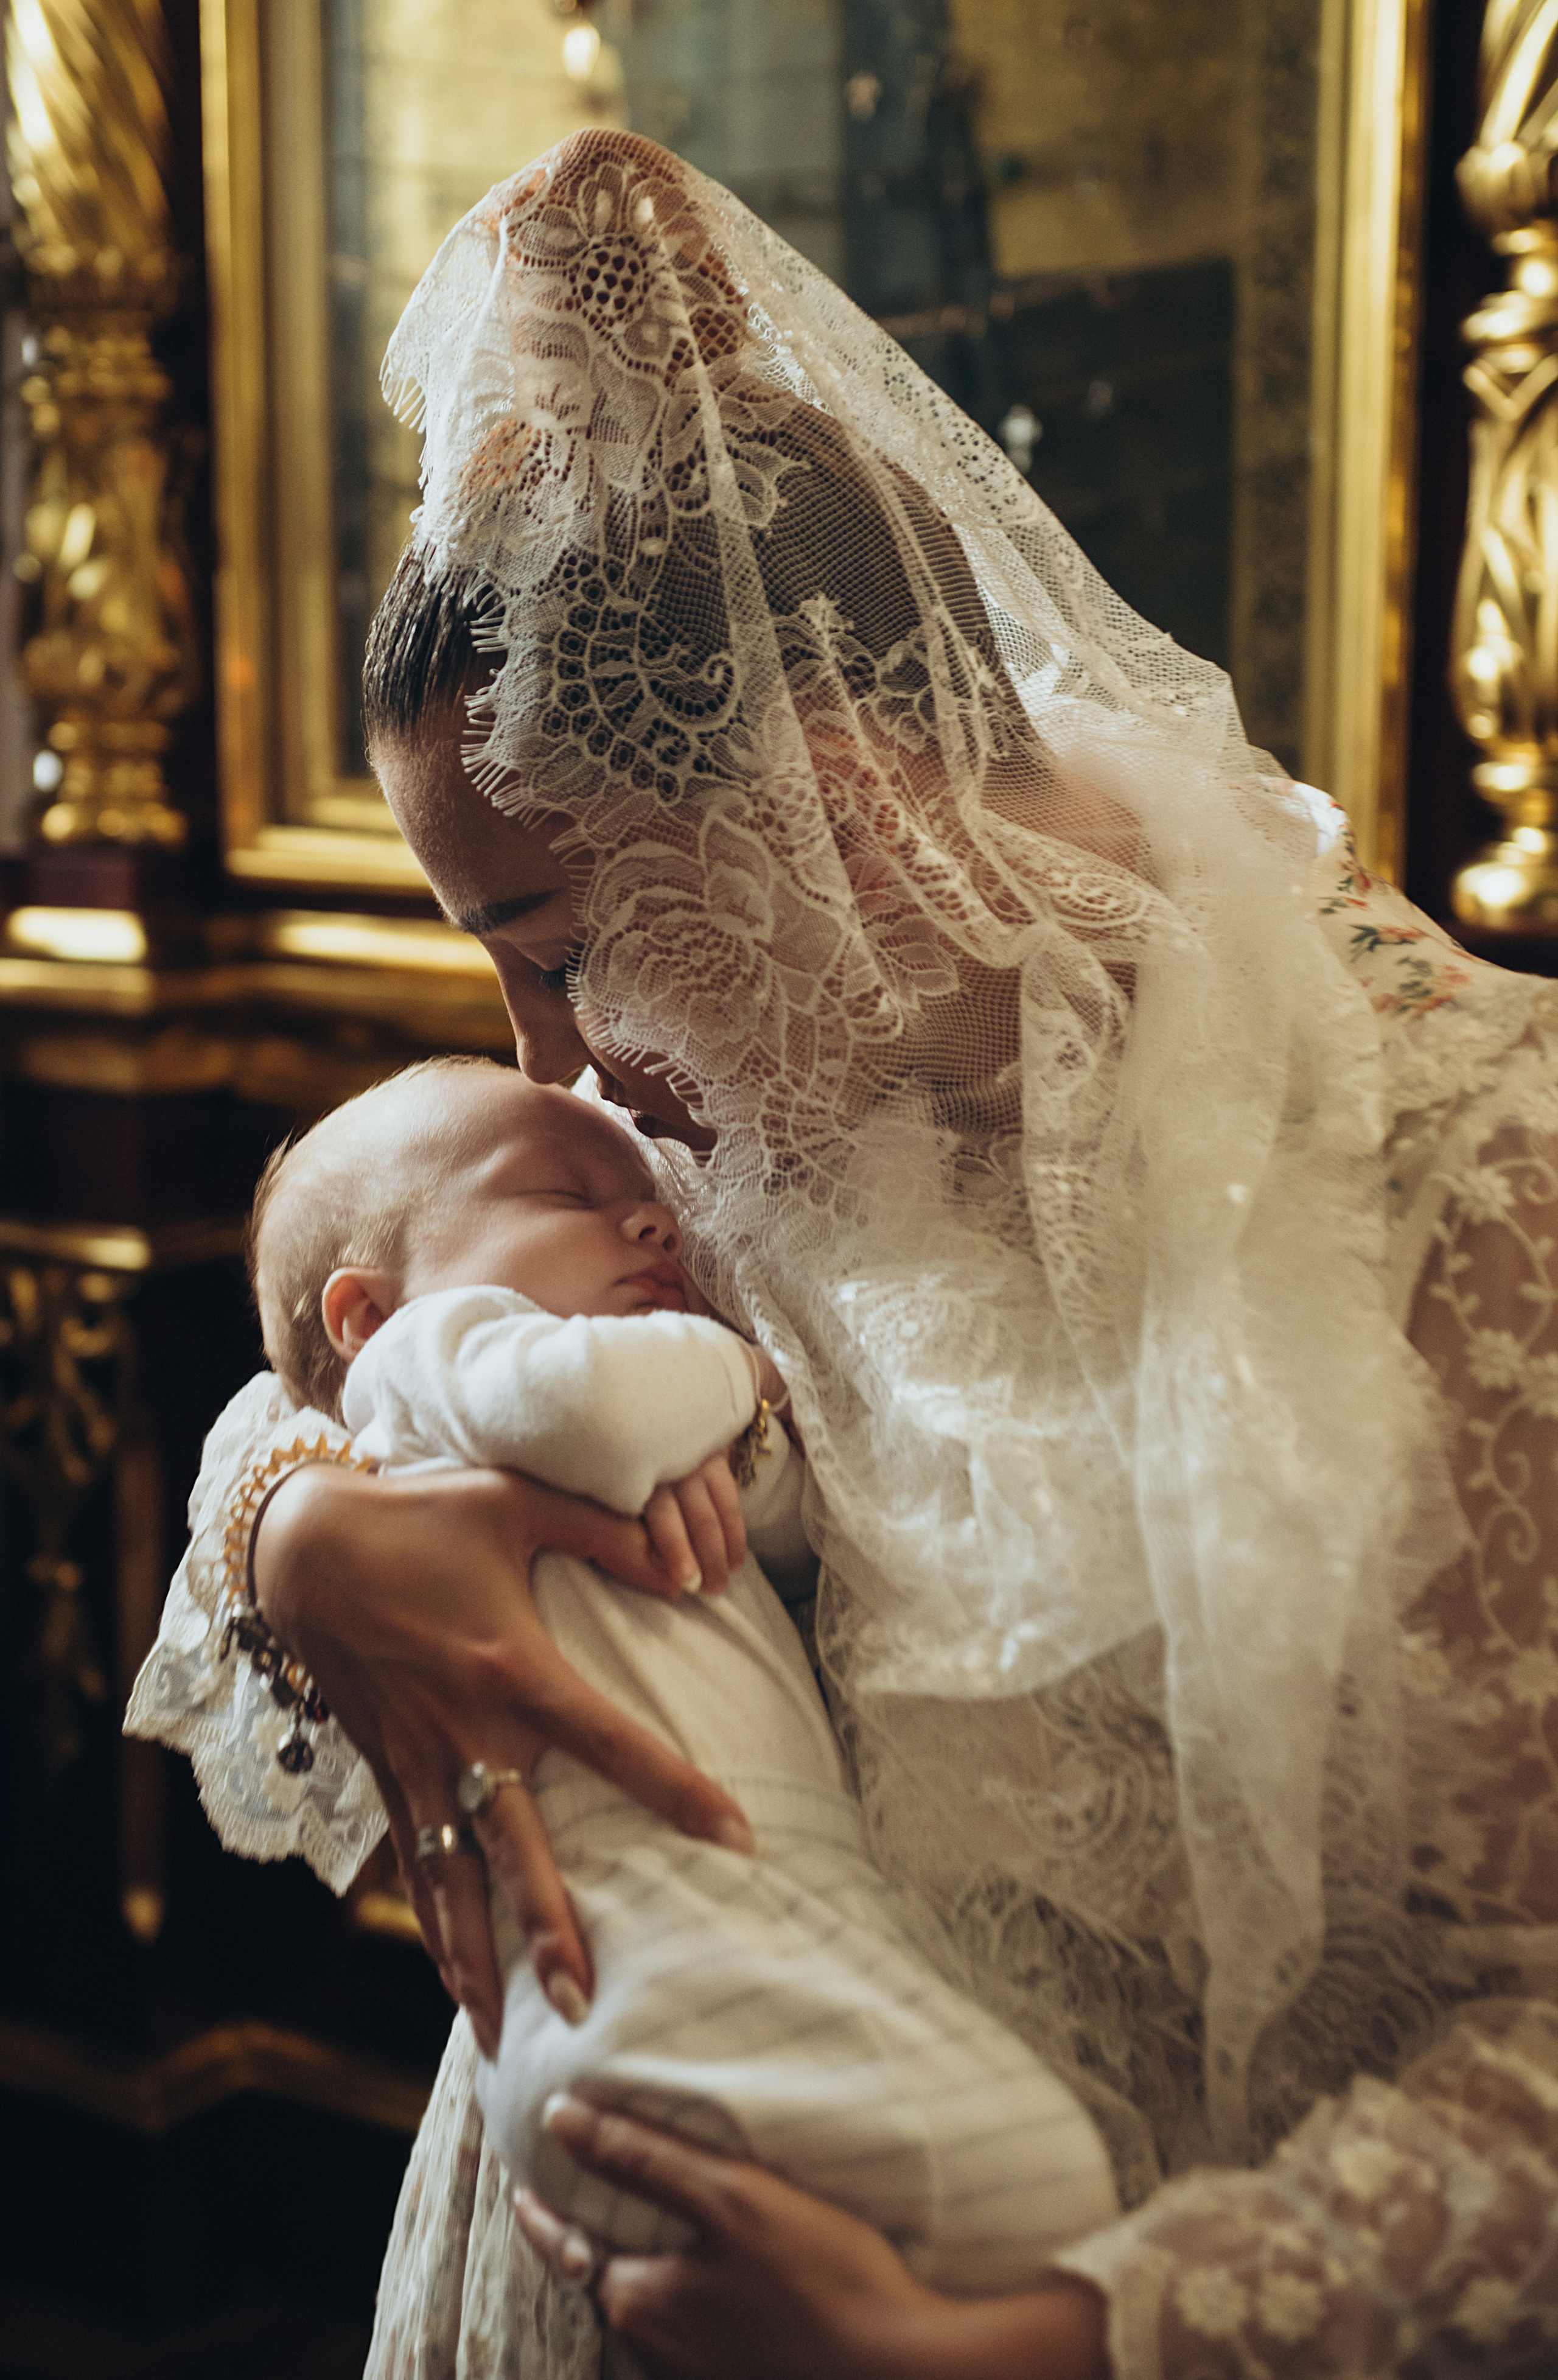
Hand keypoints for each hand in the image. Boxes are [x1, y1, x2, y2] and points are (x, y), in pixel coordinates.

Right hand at [253, 1465, 754, 2051]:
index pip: (612, 1743)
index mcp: (512, 1667)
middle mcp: (464, 1731)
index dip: (677, 1790)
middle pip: (517, 1850)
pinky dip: (433, 1929)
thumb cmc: (420, 1518)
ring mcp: (418, 1761)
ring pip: (453, 1881)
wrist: (304, 1546)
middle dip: (550, 1932)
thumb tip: (689, 1563)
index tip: (737, 1838)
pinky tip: (455, 1984)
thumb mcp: (518, 1502)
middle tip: (587, 2007)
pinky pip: (414, 1865)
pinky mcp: (385, 1773)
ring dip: (477, 1961)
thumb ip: (607, 1531)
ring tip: (503, 2038)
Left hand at [514, 2098, 1112, 2379]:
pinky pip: (690, 2329)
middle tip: (585, 2188)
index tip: (523, 2180)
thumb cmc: (822, 2280)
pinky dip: (683, 2292)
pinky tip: (714, 2267)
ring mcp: (695, 2372)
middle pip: (605, 2278)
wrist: (903, 2372)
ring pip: (649, 2307)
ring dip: (642, 2263)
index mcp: (636, 2303)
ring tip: (647, 2218)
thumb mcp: (730, 2197)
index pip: (564, 2244)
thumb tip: (560, 2120)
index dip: (541, 2208)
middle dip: (591, 2234)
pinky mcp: (736, 2374)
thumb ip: (642, 2158)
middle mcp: (653, 2350)